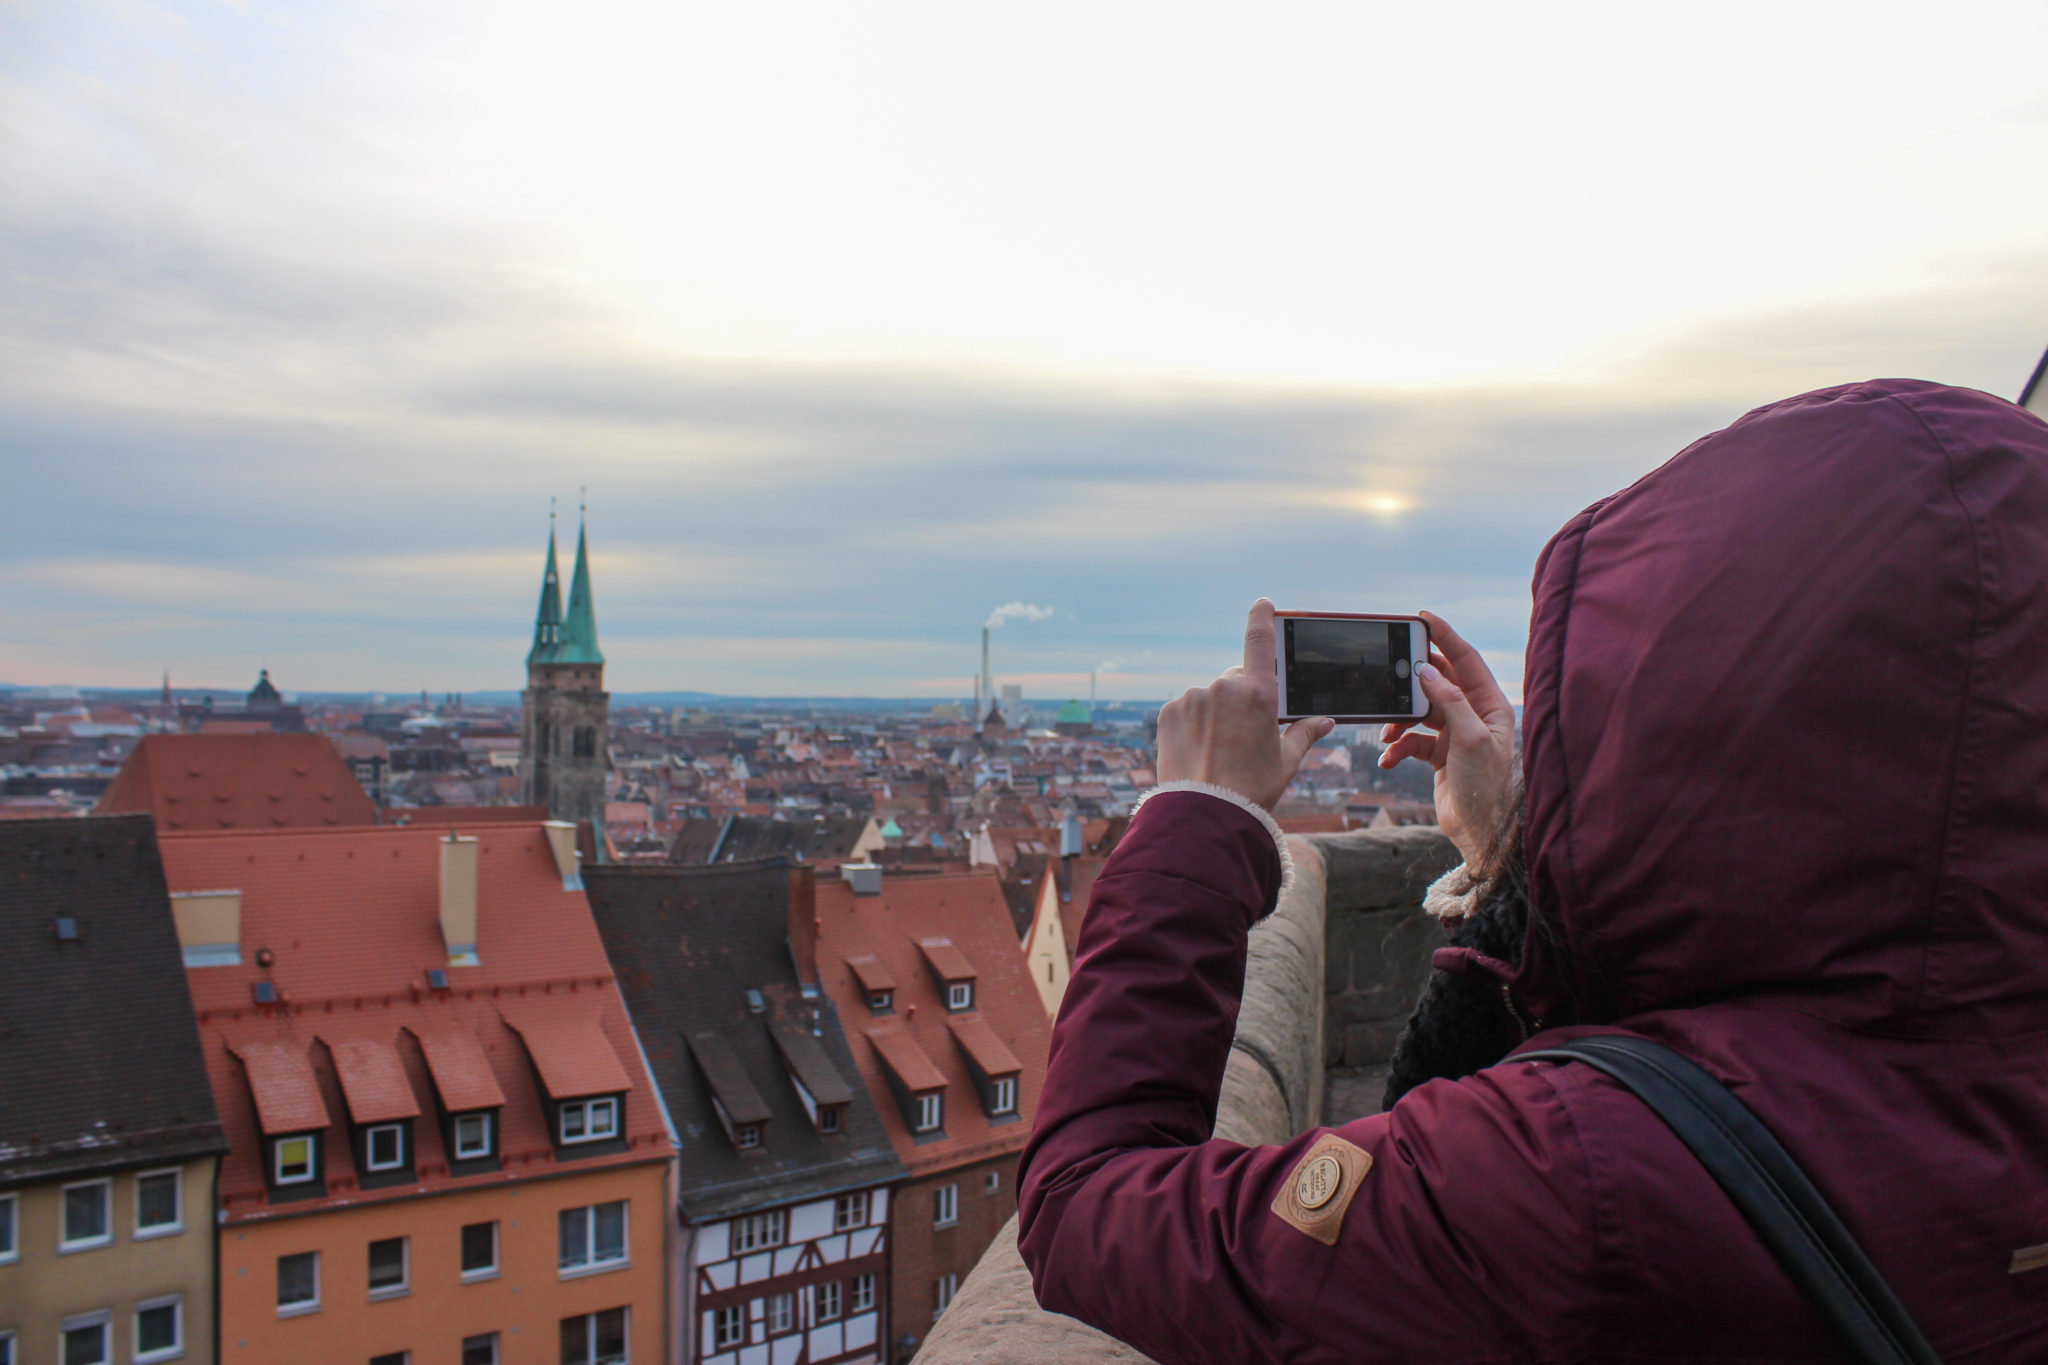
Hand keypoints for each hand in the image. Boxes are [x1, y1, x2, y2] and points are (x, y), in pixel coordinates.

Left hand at [1156, 600, 1333, 811]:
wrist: (1205, 816)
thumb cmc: (1252, 790)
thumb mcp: (1285, 762)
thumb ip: (1304, 734)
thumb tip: (1326, 721)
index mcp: (1258, 693)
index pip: (1260, 641)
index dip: (1261, 618)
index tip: (1263, 604)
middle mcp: (1224, 686)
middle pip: (1237, 678)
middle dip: (1243, 697)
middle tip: (1244, 734)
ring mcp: (1193, 697)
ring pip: (1210, 696)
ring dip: (1216, 711)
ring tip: (1218, 750)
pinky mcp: (1169, 711)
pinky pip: (1187, 709)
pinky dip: (1193, 722)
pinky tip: (1198, 749)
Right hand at [1378, 611, 1516, 871]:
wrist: (1480, 831)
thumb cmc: (1486, 786)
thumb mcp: (1470, 739)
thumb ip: (1448, 701)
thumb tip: (1425, 670)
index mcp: (1490, 705)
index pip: (1466, 659)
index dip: (1445, 636)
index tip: (1422, 618)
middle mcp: (1473, 715)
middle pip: (1438, 682)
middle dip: (1413, 681)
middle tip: (1391, 673)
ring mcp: (1454, 734)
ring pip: (1419, 711)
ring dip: (1399, 720)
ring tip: (1388, 733)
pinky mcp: (1438, 754)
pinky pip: (1411, 740)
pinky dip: (1397, 748)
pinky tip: (1389, 759)